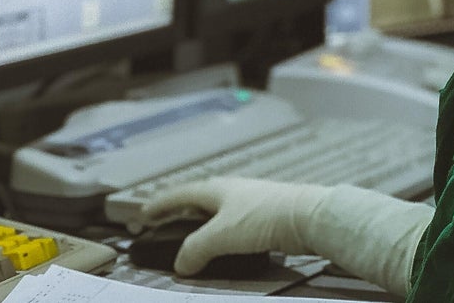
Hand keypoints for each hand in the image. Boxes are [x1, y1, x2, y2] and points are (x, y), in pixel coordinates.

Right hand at [141, 176, 328, 275]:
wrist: (310, 217)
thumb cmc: (267, 217)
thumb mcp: (221, 235)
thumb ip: (195, 250)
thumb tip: (181, 264)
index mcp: (217, 189)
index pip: (180, 194)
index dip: (160, 205)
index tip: (144, 213)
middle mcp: (234, 192)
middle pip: (199, 202)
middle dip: (180, 215)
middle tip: (166, 228)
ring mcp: (252, 204)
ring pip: (218, 215)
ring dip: (202, 228)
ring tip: (194, 243)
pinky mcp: (267, 218)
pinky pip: (236, 227)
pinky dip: (223, 237)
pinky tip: (227, 248)